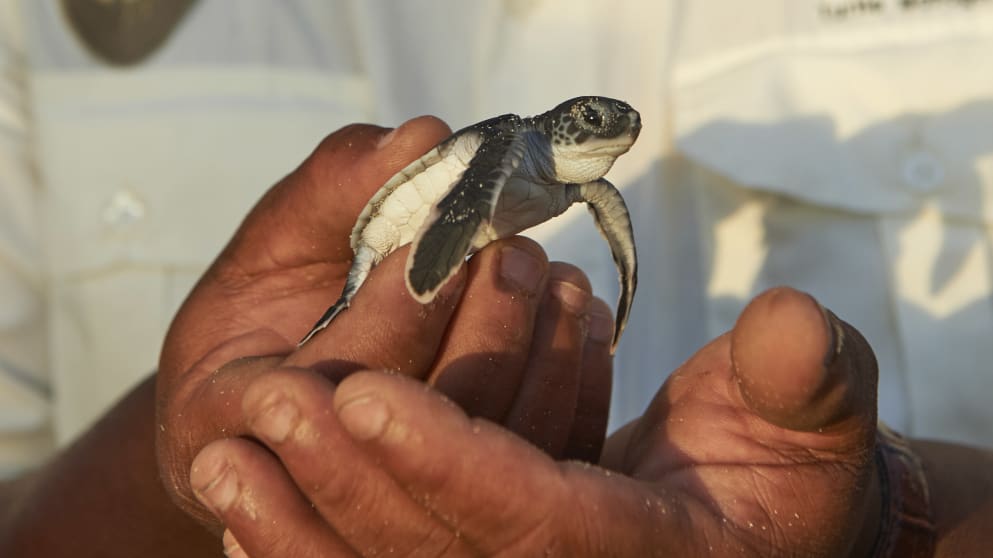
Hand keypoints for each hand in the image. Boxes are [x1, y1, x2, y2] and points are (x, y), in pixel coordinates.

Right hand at [157, 118, 613, 528]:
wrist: (277, 385)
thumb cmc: (266, 308)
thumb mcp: (275, 241)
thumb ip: (337, 189)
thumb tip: (424, 138)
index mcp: (236, 414)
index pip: (329, 384)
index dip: (397, 316)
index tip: (446, 245)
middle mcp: (316, 476)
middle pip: (424, 429)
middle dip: (483, 331)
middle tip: (515, 251)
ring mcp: (404, 494)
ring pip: (495, 451)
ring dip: (539, 352)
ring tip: (555, 276)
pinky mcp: (475, 490)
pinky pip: (544, 453)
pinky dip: (576, 381)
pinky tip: (579, 315)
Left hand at [202, 287, 880, 556]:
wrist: (762, 525)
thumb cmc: (795, 466)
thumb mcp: (816, 418)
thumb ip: (806, 381)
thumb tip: (793, 324)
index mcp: (647, 555)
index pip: (533, 520)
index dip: (451, 461)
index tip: (362, 394)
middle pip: (440, 553)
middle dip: (347, 484)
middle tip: (263, 404)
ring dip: (304, 524)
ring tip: (225, 461)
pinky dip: (318, 552)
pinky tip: (247, 518)